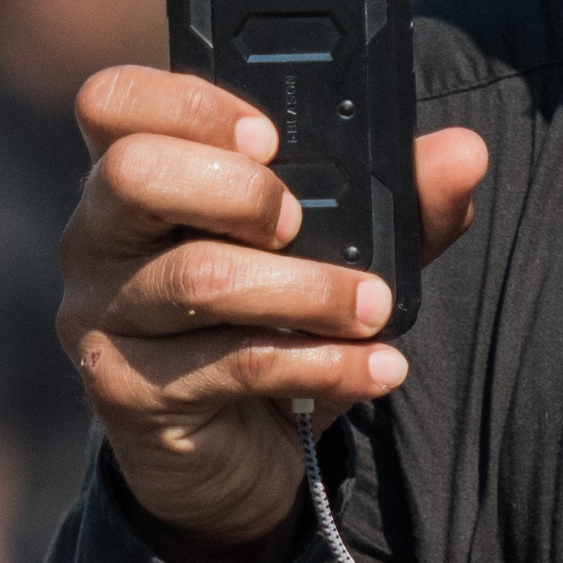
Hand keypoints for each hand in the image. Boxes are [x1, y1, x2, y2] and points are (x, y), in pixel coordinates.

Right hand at [54, 68, 495, 562]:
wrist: (235, 460)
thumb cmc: (272, 328)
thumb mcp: (338, 255)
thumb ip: (396, 202)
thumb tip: (465, 155)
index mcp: (135, 175)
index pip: (115, 101)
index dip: (187, 102)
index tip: (270, 137)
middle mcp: (97, 237)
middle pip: (133, 173)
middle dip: (239, 190)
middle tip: (302, 223)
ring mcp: (101, 316)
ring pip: (196, 277)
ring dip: (308, 290)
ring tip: (375, 307)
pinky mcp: (125, 392)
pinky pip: (231, 364)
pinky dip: (322, 363)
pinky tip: (376, 368)